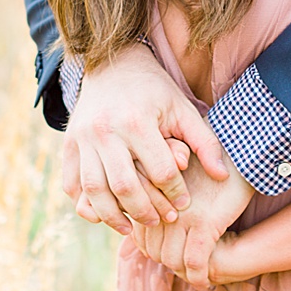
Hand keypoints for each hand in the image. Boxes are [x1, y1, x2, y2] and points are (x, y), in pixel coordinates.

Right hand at [61, 44, 229, 235]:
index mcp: (137, 121)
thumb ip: (204, 142)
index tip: (184, 203)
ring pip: (94, 190)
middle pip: (125, 186)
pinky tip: (104, 212)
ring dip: (112, 216)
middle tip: (161, 220)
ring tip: (130, 227)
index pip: (160, 171)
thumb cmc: (154, 90)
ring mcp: (82, 138)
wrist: (113, 63)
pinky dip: (85, 203)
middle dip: (145, 211)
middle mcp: (105, 131)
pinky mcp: (68, 144)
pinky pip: (72, 183)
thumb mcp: (182, 109)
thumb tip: (222, 176)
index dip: (176, 192)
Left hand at [131, 147, 254, 287]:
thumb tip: (146, 228)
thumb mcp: (179, 170)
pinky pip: (196, 261)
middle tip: (182, 263)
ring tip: (193, 271)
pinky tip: (204, 280)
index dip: (151, 247)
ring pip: (170, 258)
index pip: (140, 231)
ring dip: (181, 271)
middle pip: (152, 248)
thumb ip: (160, 193)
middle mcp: (162, 202)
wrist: (241, 145)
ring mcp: (183, 213)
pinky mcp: (206, 221)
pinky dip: (198, 276)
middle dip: (166, 260)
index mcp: (151, 187)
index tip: (167, 250)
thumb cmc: (209, 156)